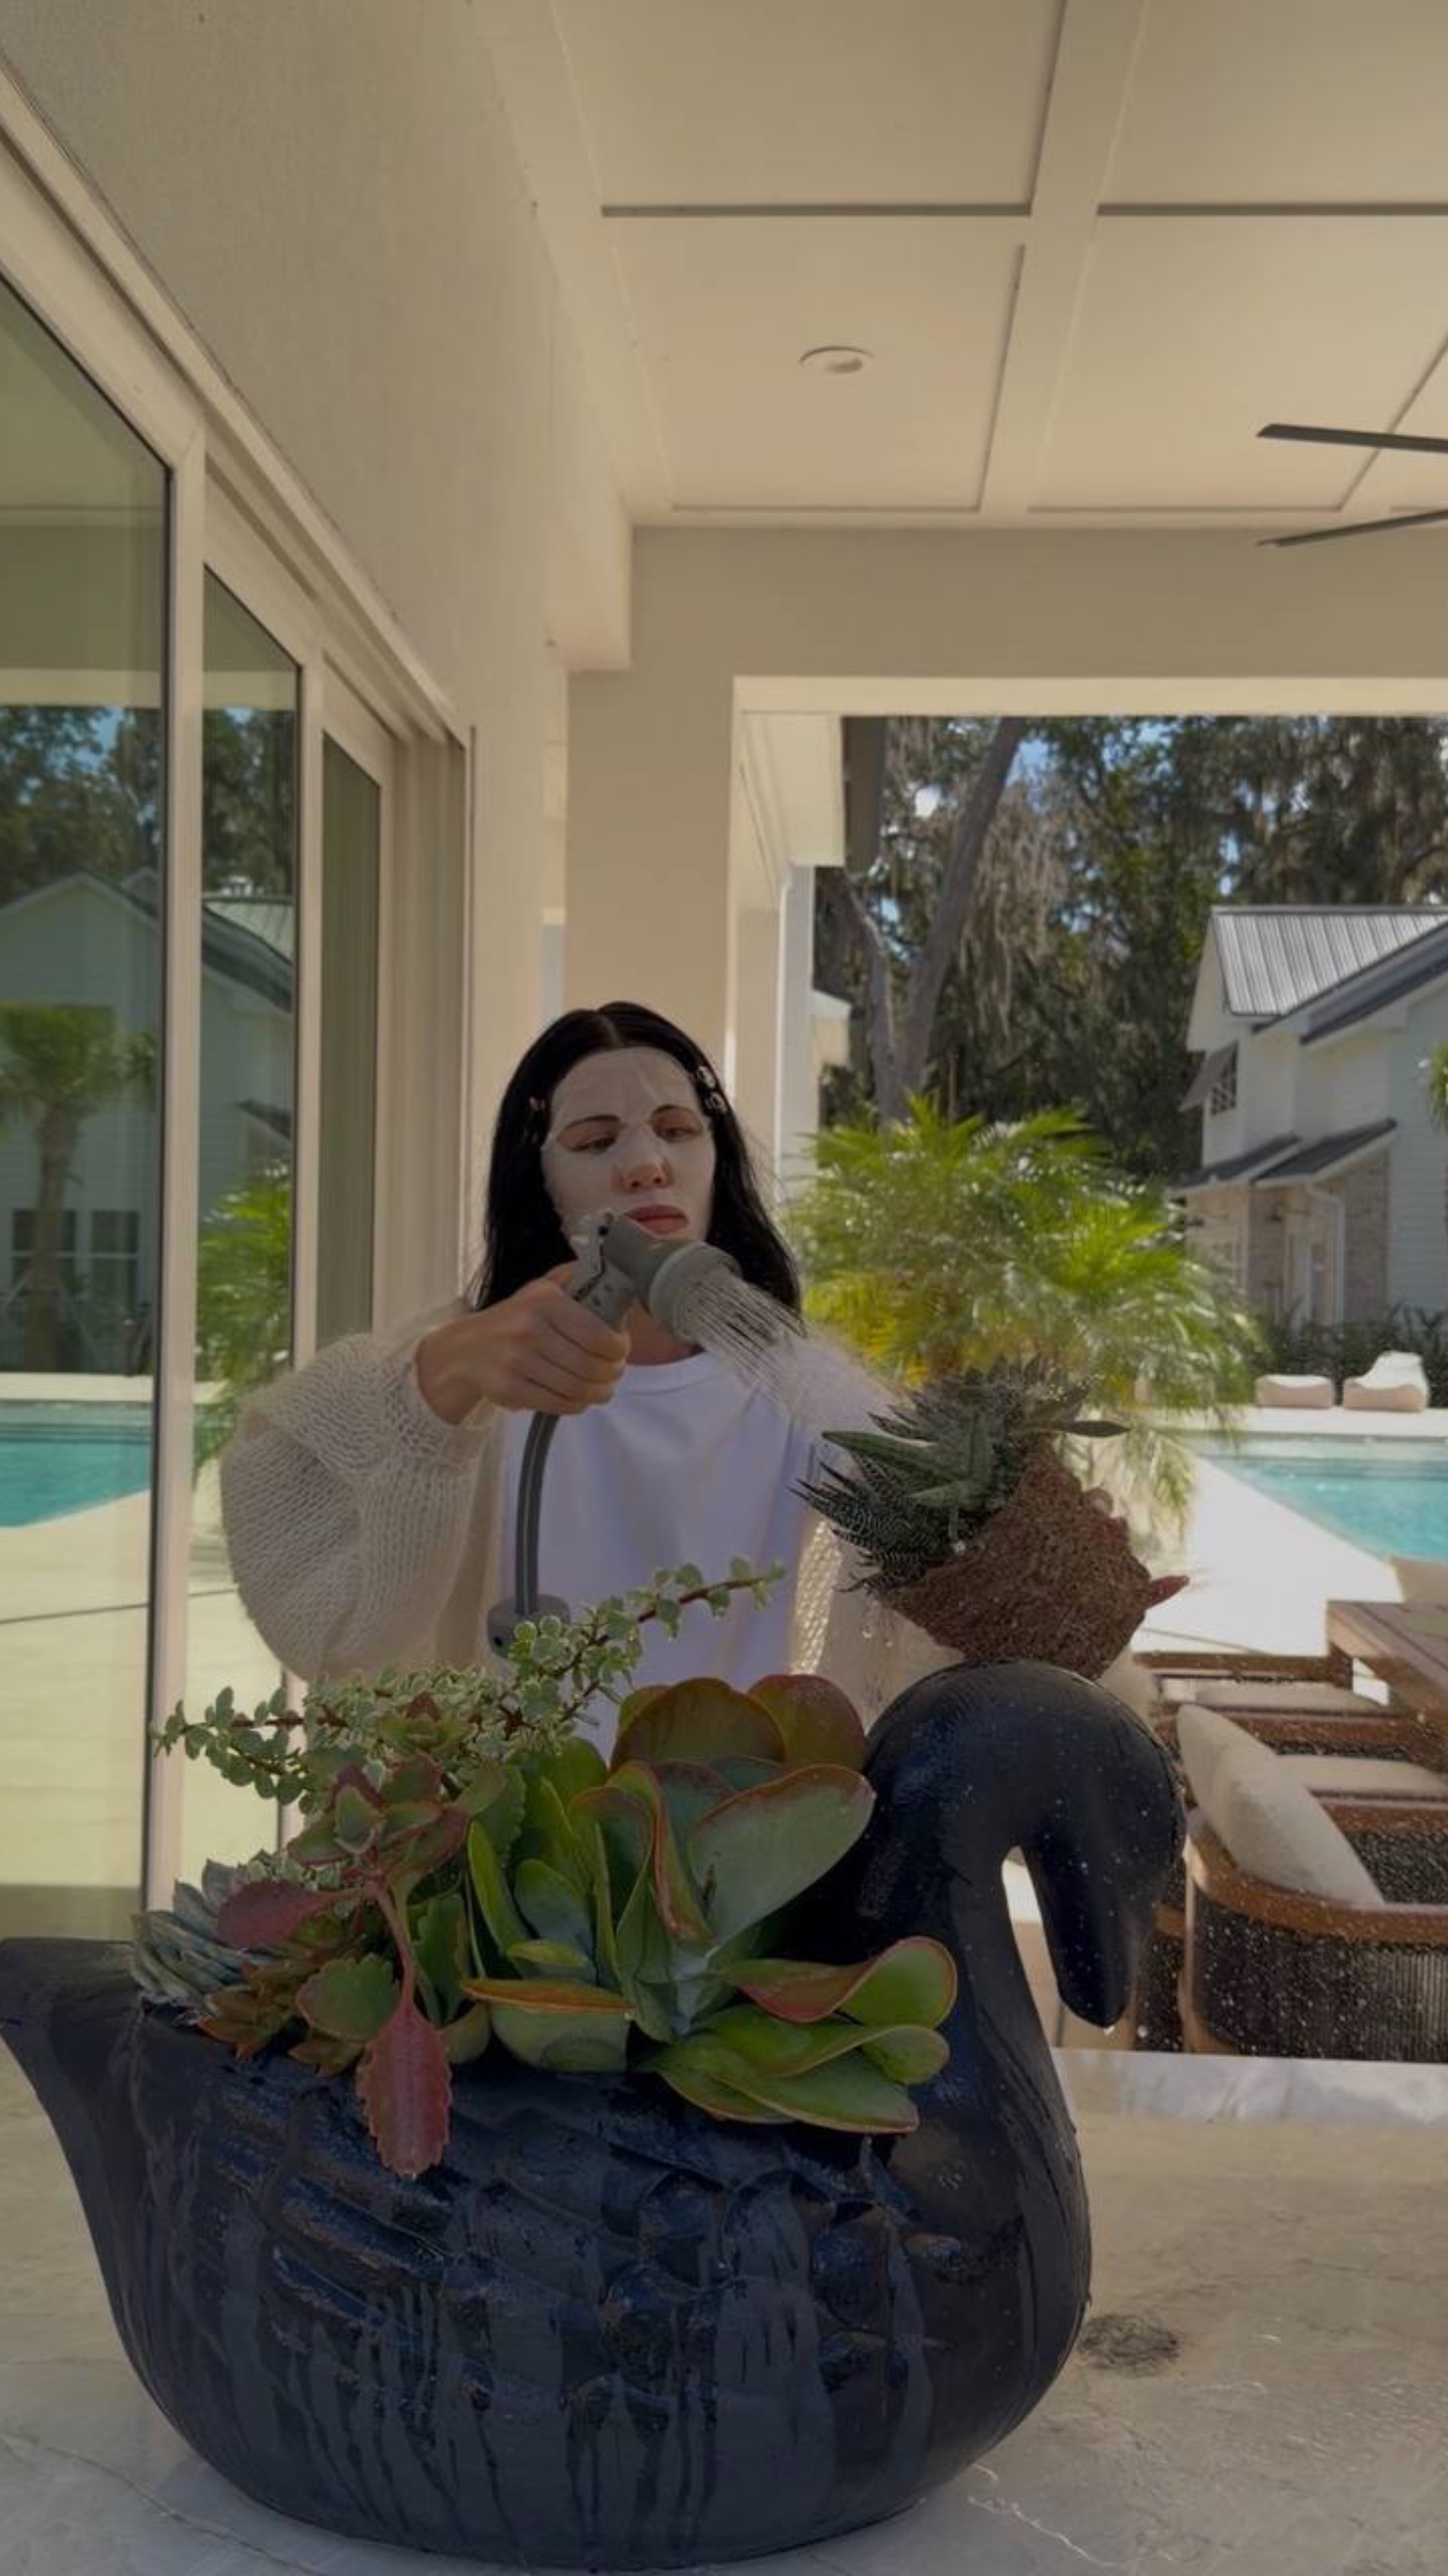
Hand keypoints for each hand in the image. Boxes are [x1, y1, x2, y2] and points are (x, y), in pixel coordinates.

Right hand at [415, 1266, 628, 1422]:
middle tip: (614, 1373)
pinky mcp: (509, 1390)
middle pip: (592, 1366)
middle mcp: (529, 1329)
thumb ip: (576, 1281)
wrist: (464, 1350)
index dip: (619, 1348)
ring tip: (602, 1389)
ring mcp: (517, 1361)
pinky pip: (559, 1404)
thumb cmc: (513, 1321)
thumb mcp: (540, 1290)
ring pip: (578, 1388)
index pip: (599, 1334)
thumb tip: (618, 1283)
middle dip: (612, 1373)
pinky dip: (577, 1405)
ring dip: (599, 1393)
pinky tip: (579, 1398)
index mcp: (544, 1301)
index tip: (620, 1350)